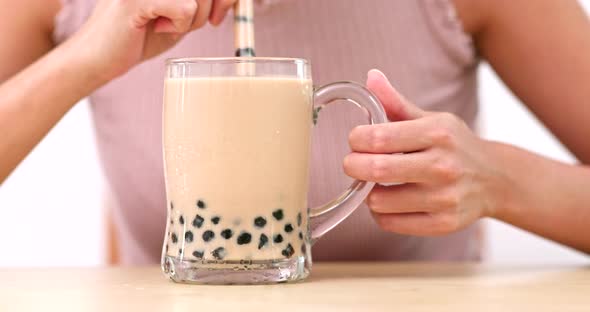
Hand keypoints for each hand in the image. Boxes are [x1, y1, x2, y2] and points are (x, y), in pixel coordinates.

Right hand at [66, 0, 236, 81]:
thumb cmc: (140, 36)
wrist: (98, 59)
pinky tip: (156, 27)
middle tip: (187, 23)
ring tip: (165, 24)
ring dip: (191, 19)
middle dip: (209, 8)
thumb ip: (202, 2)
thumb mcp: (180, 14)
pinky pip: (185, 9)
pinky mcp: (136, 0)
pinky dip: (179, 25)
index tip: (217, 16)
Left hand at [344, 69, 505, 235]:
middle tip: (354, 163)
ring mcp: (443, 198)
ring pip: (378, 201)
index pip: (378, 137)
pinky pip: (389, 223)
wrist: (495, 179)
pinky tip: (390, 201)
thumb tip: (370, 76)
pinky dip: (380, 213)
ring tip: (377, 183)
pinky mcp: (442, 223)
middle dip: (353, 166)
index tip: (356, 140)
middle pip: (376, 170)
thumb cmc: (454, 146)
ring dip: (368, 192)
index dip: (356, 139)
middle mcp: (442, 166)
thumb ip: (395, 102)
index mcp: (437, 134)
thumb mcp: (431, 119)